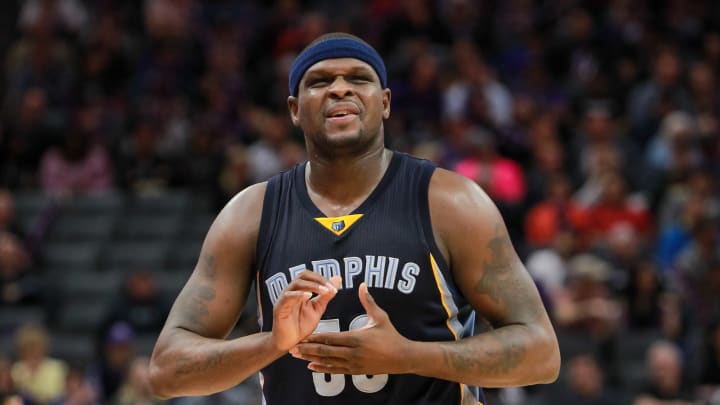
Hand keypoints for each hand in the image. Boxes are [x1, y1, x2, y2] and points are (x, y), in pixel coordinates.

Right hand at [272, 271, 340, 351]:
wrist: (291, 343)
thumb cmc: (301, 326)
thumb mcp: (318, 309)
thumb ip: (326, 295)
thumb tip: (337, 279)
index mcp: (300, 290)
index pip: (310, 276)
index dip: (322, 279)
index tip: (333, 287)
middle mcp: (291, 292)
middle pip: (302, 275)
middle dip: (318, 279)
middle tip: (329, 287)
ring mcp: (284, 299)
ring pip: (296, 284)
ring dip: (312, 286)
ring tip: (323, 291)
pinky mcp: (279, 308)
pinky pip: (287, 297)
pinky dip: (298, 294)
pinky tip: (308, 296)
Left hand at [290, 282, 411, 374]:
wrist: (402, 357)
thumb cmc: (391, 335)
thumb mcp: (380, 317)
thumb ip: (368, 301)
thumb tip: (362, 284)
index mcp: (356, 338)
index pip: (330, 338)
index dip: (315, 338)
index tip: (302, 336)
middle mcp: (352, 353)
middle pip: (325, 351)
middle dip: (308, 349)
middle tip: (293, 347)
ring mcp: (353, 364)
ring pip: (327, 362)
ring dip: (311, 359)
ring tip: (297, 356)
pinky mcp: (355, 371)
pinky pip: (335, 370)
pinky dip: (322, 368)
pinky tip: (311, 367)